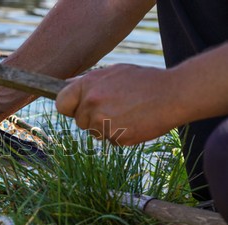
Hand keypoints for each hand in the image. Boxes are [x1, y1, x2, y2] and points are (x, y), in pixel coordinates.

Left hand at [56, 64, 179, 145]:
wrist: (173, 94)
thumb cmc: (143, 81)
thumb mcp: (113, 72)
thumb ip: (88, 81)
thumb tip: (65, 85)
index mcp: (88, 85)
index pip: (61, 104)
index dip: (69, 107)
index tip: (76, 109)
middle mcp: (91, 104)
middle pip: (79, 121)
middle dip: (91, 118)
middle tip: (114, 107)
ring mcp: (103, 122)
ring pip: (94, 132)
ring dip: (106, 127)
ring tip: (127, 113)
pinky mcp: (116, 137)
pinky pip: (110, 140)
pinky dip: (119, 135)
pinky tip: (134, 122)